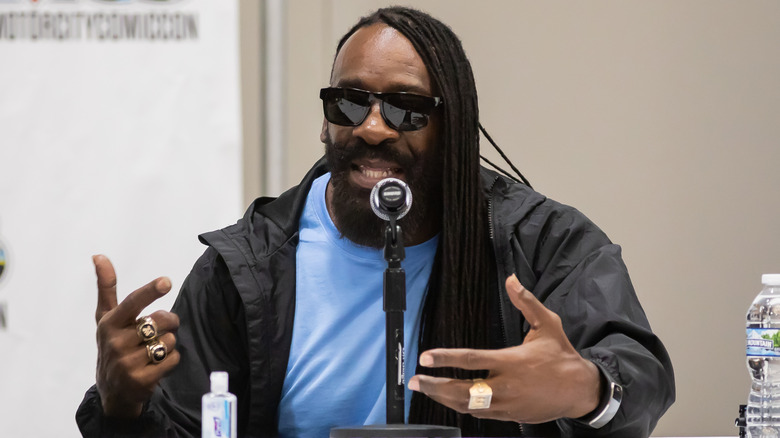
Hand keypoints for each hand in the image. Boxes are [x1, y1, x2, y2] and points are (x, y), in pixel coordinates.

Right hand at [93, 255, 180, 417]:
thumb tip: (98, 256)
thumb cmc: (113, 345)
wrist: (113, 391)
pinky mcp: (141, 380)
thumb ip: (106, 287)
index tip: (166, 281)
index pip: (132, 303)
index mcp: (110, 323)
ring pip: (170, 340)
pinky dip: (172, 359)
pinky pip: (173, 359)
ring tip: (153, 350)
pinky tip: (157, 364)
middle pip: (162, 320)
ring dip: (169, 343)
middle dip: (169, 322)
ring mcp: (127, 363)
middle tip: (160, 329)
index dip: (150, 291)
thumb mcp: (106, 318)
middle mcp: (116, 342)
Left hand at [408, 274, 600, 423]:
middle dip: (436, 386)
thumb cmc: (561, 355)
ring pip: (468, 405)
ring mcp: (506, 404)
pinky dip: (462, 407)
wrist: (579, 391)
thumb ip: (526, 302)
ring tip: (425, 389)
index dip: (446, 358)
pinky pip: (480, 414)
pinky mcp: (509, 415)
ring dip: (444, 398)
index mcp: (511, 361)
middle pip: (463, 389)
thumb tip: (511, 279)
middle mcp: (506, 385)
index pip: (472, 359)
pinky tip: (449, 400)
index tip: (425, 357)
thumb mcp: (547, 324)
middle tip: (416, 380)